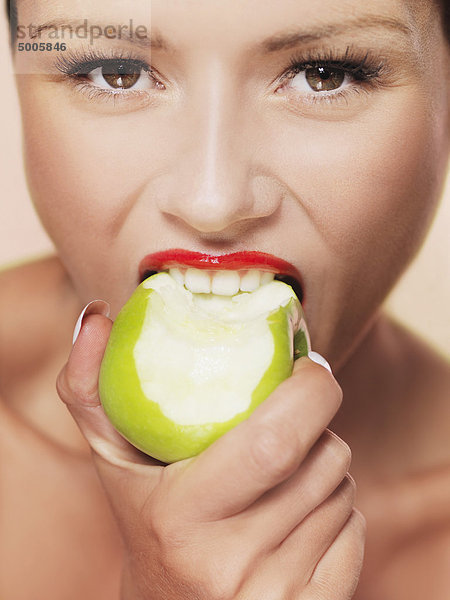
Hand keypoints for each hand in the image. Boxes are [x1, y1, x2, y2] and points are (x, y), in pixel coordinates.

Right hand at [57, 306, 364, 599]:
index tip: (306, 365)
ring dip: (326, 464)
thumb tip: (98, 316)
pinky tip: (297, 515)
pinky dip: (338, 509)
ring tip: (284, 467)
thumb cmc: (145, 518)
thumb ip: (91, 386)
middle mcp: (227, 564)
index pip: (275, 442)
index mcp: (180, 517)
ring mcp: (272, 595)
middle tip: (296, 411)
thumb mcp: (111, 457)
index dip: (311, 390)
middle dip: (322, 422)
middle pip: (324, 461)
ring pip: (342, 493)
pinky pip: (355, 531)